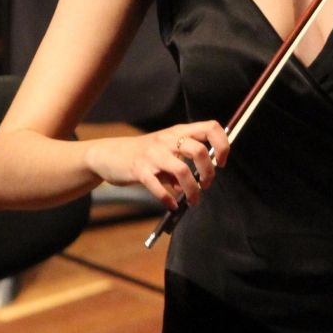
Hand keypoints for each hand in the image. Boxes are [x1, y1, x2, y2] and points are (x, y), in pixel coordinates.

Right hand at [83, 121, 230, 208]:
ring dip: (192, 189)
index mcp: (179, 131)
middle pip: (199, 150)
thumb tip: (195, 186)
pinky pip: (158, 186)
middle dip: (209, 171)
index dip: (223, 144)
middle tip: (207, 184)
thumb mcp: (166, 152)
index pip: (210, 128)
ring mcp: (153, 154)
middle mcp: (168, 139)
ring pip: (182, 170)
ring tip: (193, 199)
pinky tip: (172, 205)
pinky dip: (168, 198)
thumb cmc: (143, 154)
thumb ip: (182, 166)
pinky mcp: (139, 170)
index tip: (222, 162)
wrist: (109, 155)